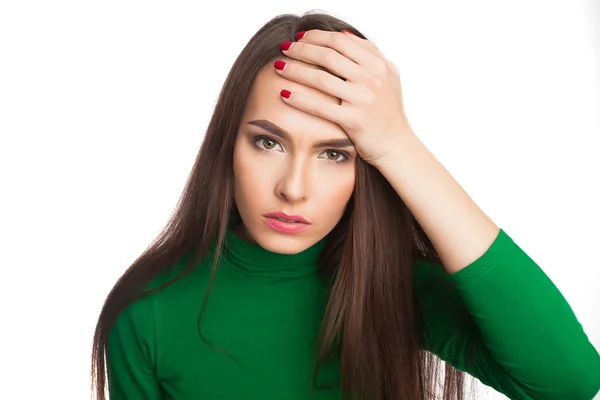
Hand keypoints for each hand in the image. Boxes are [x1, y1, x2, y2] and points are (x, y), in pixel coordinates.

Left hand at [275, 29, 413, 166]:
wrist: (397, 145)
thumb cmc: (388, 111)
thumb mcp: (388, 76)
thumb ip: (370, 53)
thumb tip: (344, 34)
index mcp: (377, 64)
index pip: (340, 41)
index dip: (316, 36)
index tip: (300, 36)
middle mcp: (371, 79)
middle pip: (328, 56)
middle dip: (302, 49)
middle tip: (284, 48)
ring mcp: (363, 100)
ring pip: (321, 79)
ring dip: (295, 70)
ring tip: (278, 66)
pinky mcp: (354, 121)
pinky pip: (321, 108)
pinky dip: (300, 100)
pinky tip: (284, 95)